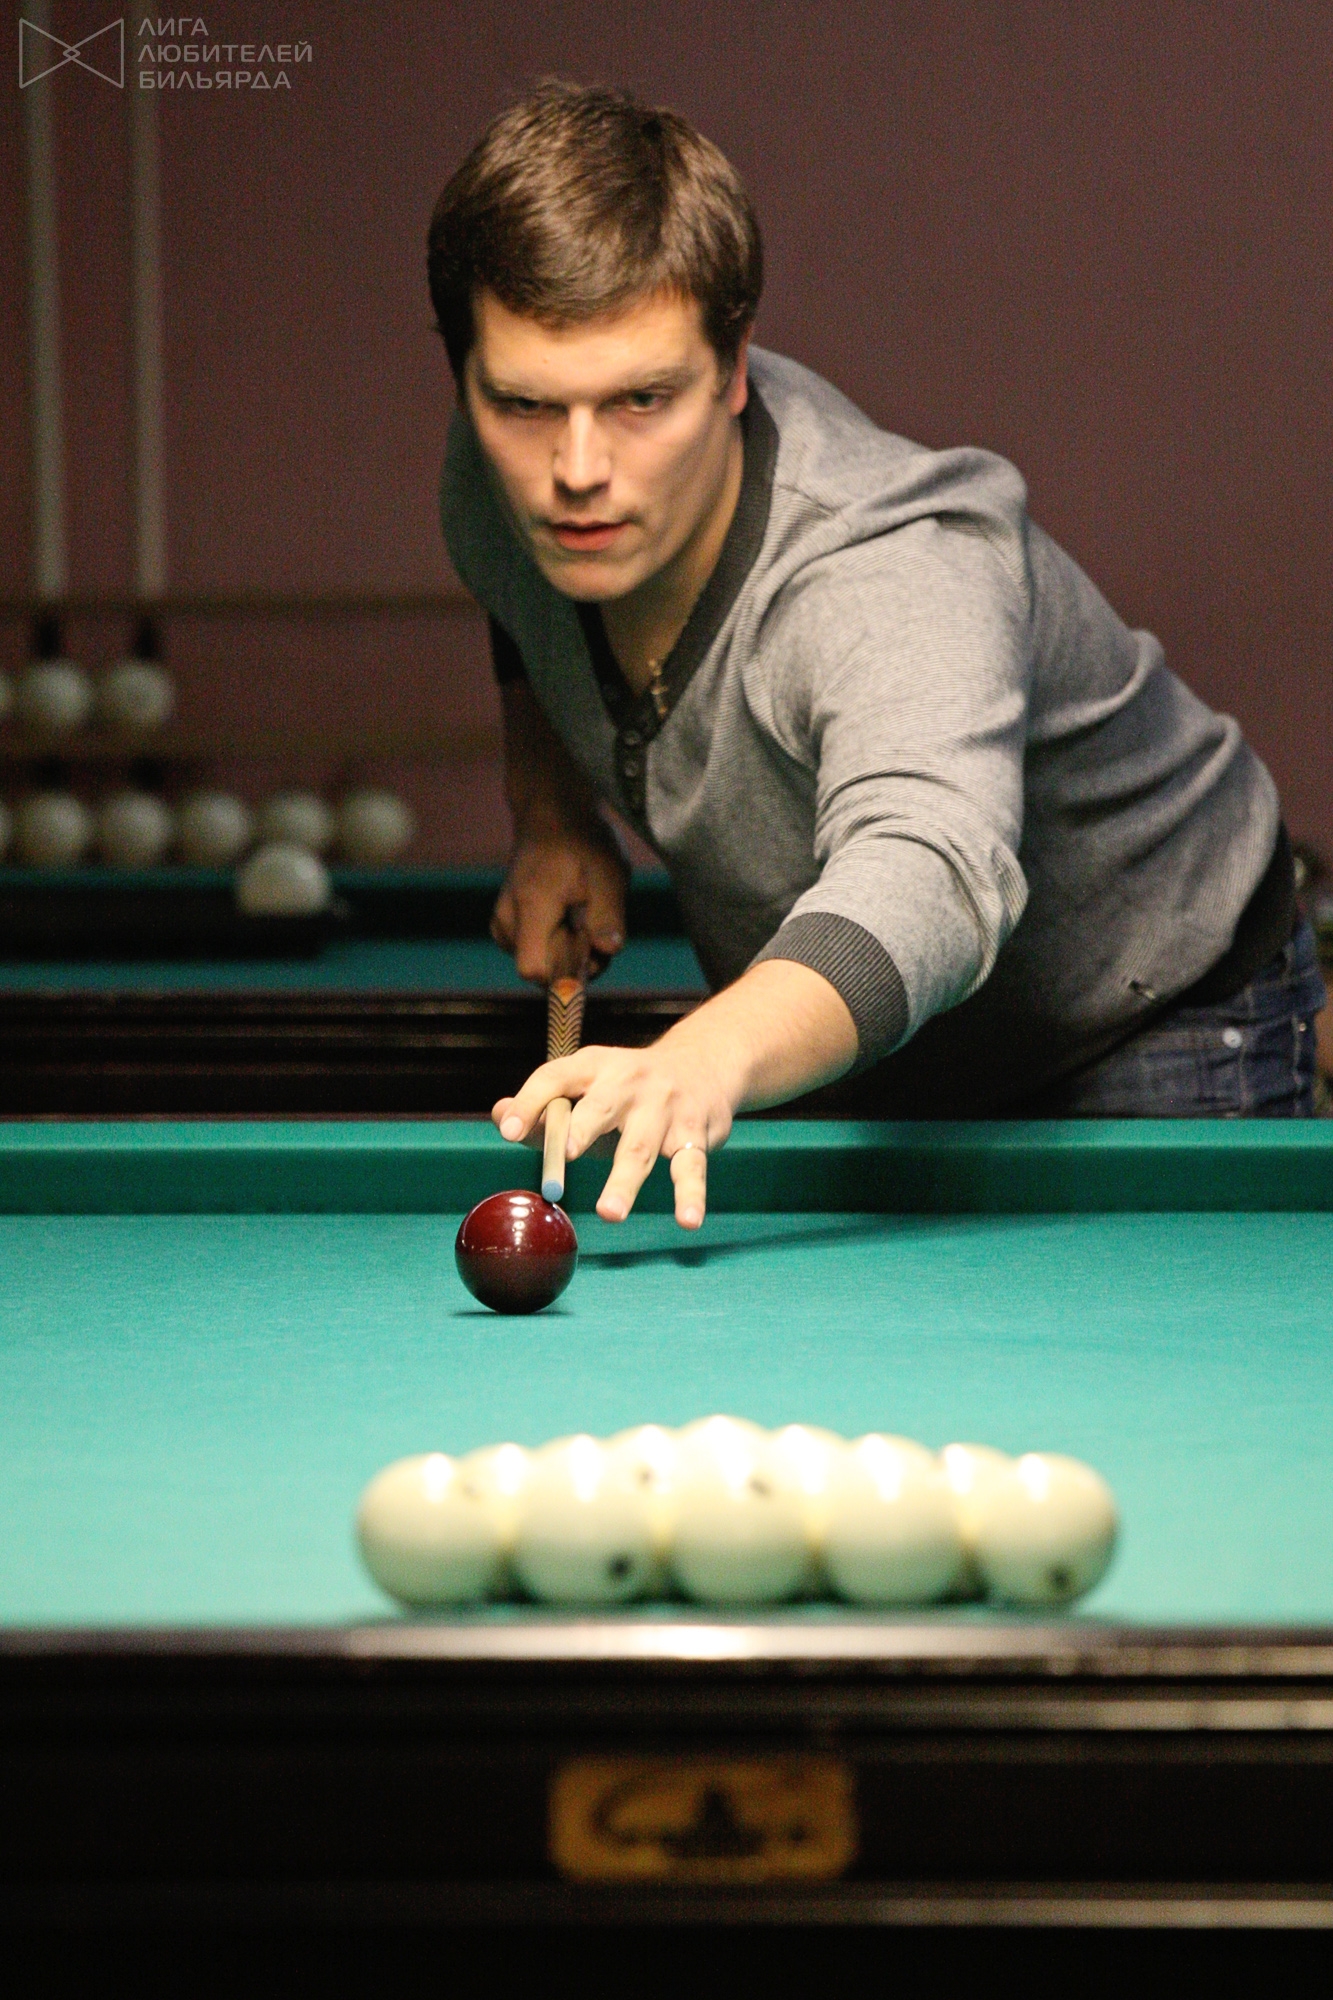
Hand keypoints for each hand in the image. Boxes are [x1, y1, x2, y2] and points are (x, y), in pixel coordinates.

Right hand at [491, 820, 627, 983]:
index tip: (589, 945)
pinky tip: (568, 913)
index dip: (566, 972)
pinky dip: (554, 939)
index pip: (533, 970)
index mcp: (531, 907)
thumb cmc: (583, 840)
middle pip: (540, 969)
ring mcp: (502, 920)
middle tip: (593, 921)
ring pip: (538, 960)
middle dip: (572, 958)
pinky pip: (533, 948)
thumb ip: (608, 914)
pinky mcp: (505, 921)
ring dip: (565, 948)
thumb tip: (607, 950)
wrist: (554, 812)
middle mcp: (507, 918)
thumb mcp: (608, 873)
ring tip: (581, 911)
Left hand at [494, 1038, 739, 1229]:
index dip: (531, 1102)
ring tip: (609, 1213)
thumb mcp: (588, 1089)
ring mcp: (665, 1107)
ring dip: (625, 1181)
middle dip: (583, 1129)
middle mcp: (629, 1081)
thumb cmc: (628, 1091)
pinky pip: (691, 1166)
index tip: (509, 1131)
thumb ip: (544, 1109)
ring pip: (641, 1146)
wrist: (702, 1065)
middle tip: (566, 1154)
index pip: (556, 1077)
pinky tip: (688, 1220)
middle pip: (602, 1107)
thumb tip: (499, 1118)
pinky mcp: (695, 1133)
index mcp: (593, 1067)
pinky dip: (691, 1195)